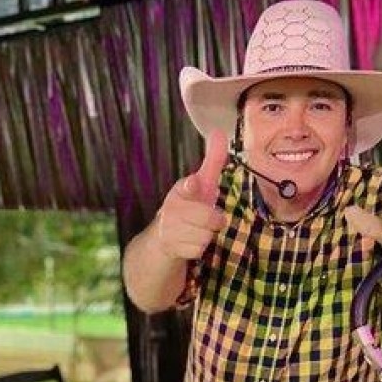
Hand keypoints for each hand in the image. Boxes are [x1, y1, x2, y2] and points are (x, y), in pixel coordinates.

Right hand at [156, 129, 227, 260]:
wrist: (161, 240)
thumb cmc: (188, 207)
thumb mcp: (201, 184)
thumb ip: (212, 160)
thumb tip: (220, 131)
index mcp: (181, 190)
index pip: (188, 187)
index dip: (191, 187)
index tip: (193, 183)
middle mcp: (172, 208)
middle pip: (209, 218)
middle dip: (214, 221)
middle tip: (205, 219)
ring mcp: (170, 228)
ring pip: (206, 236)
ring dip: (206, 236)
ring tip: (195, 231)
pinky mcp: (170, 247)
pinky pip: (198, 250)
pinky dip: (198, 249)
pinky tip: (188, 243)